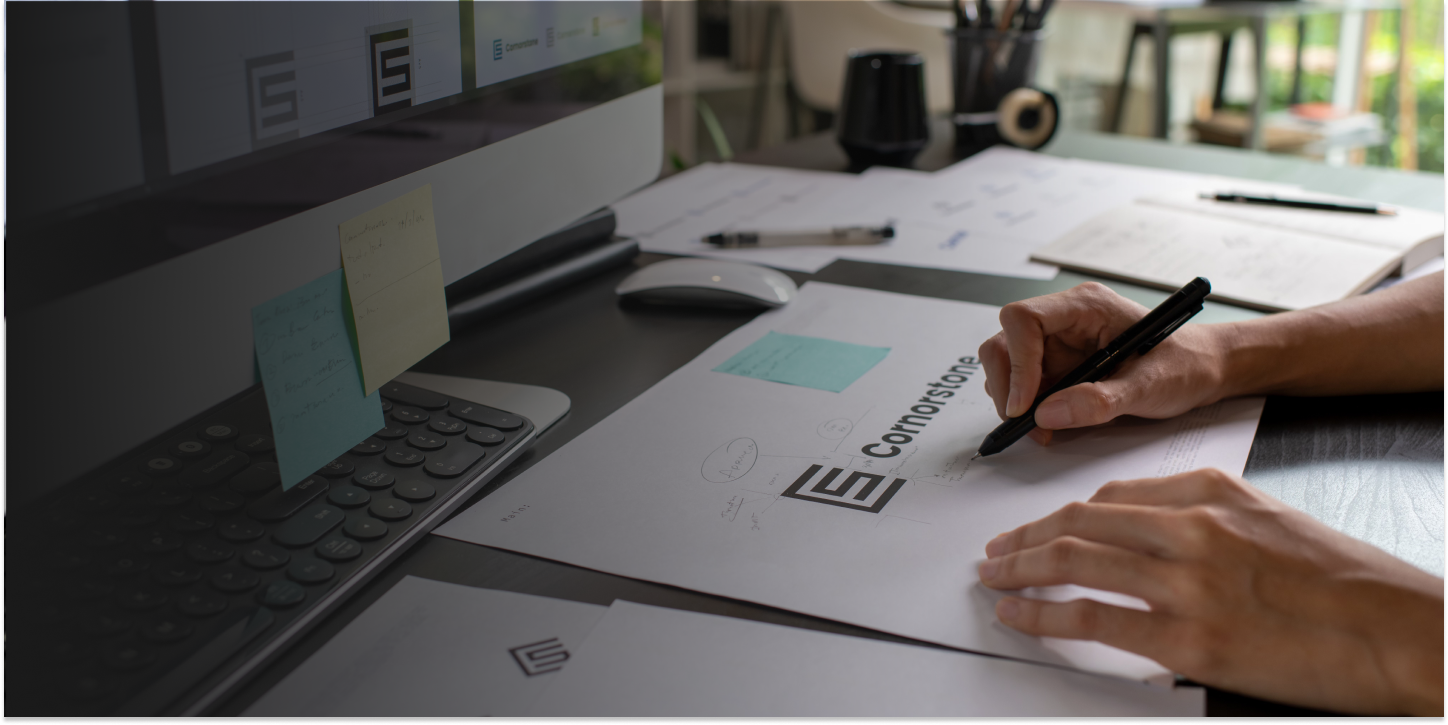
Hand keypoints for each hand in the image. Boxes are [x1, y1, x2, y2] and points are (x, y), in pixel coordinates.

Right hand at [977, 282, 1228, 444]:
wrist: (1203, 370)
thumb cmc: (1185, 364)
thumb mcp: (1151, 386)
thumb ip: (1100, 401)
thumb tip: (1047, 415)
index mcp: (1086, 307)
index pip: (1024, 319)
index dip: (1016, 362)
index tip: (1024, 404)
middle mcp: (1064, 319)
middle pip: (1004, 341)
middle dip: (1007, 384)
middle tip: (1024, 422)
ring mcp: (1057, 343)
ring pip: (1007, 364)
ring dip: (1014, 399)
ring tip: (1042, 429)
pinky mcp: (1057, 366)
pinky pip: (1024, 384)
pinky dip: (1027, 409)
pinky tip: (1049, 426)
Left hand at [977, 469, 1444, 715]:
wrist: (1402, 632)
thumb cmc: (1344, 582)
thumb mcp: (1270, 518)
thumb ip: (1201, 510)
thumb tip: (1136, 520)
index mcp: (1211, 492)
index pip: (1110, 494)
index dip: (1059, 513)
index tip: (1034, 526)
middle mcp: (1192, 527)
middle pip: (1080, 521)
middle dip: (1024, 537)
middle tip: (994, 551)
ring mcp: (1188, 583)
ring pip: (1075, 560)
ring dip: (1020, 568)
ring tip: (993, 577)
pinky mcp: (1190, 640)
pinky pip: (1093, 618)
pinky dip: (1044, 613)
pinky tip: (1018, 613)